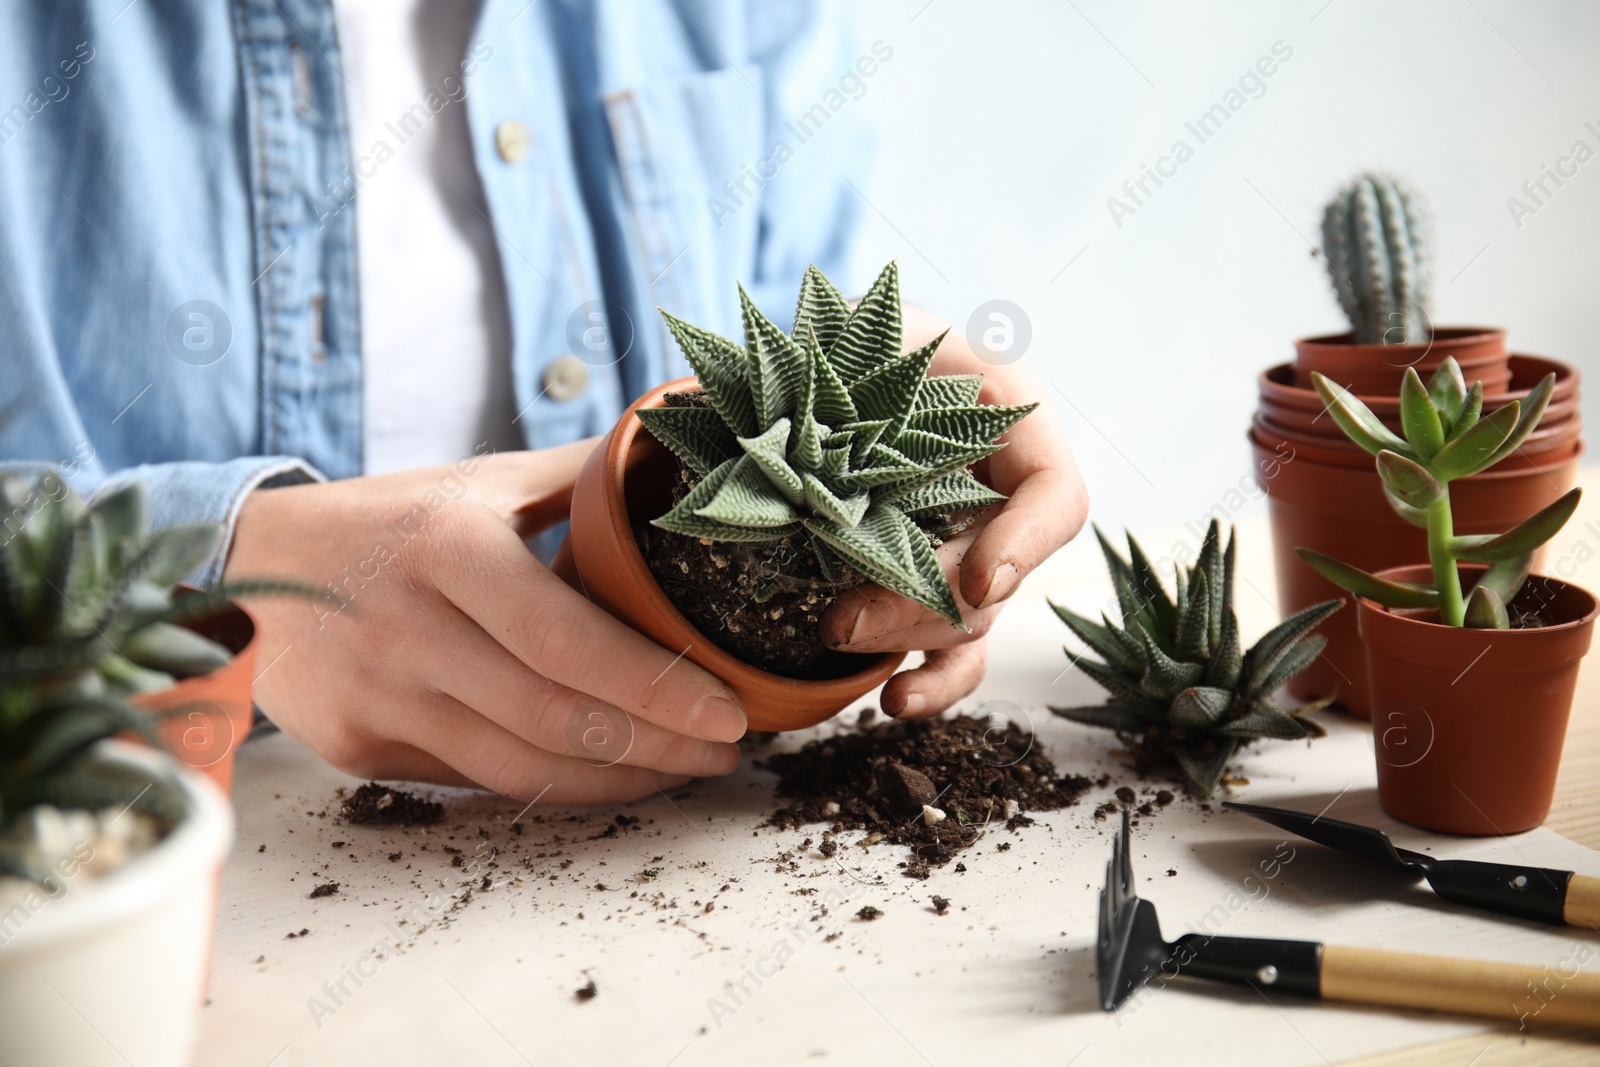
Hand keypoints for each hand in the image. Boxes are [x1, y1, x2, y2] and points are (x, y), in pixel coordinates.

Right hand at [225, 442, 746, 802]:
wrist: (246, 567)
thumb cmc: (389, 520)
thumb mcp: (478, 481)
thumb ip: (578, 478)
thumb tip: (678, 459)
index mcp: (448, 547)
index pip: (569, 639)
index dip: (656, 688)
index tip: (728, 713)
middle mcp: (407, 629)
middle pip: (553, 717)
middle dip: (657, 747)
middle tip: (725, 750)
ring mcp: (376, 698)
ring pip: (519, 769)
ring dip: (615, 780)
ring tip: (681, 767)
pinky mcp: (356, 748)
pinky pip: (473, 781)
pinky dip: (547, 783)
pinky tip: (600, 771)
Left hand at [820, 308, 1088, 717]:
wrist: (819, 370)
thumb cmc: (846, 336)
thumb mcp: (859, 324)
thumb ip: (859, 360)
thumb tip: (805, 421)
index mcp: (1008, 418)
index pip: (1053, 495)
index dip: (1024, 545)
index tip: (975, 578)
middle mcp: (1002, 490)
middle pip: (998, 576)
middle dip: (926, 606)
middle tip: (843, 621)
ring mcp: (971, 545)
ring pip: (970, 620)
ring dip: (910, 644)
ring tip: (838, 639)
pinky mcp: (931, 585)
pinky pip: (949, 650)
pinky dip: (928, 682)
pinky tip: (890, 703)